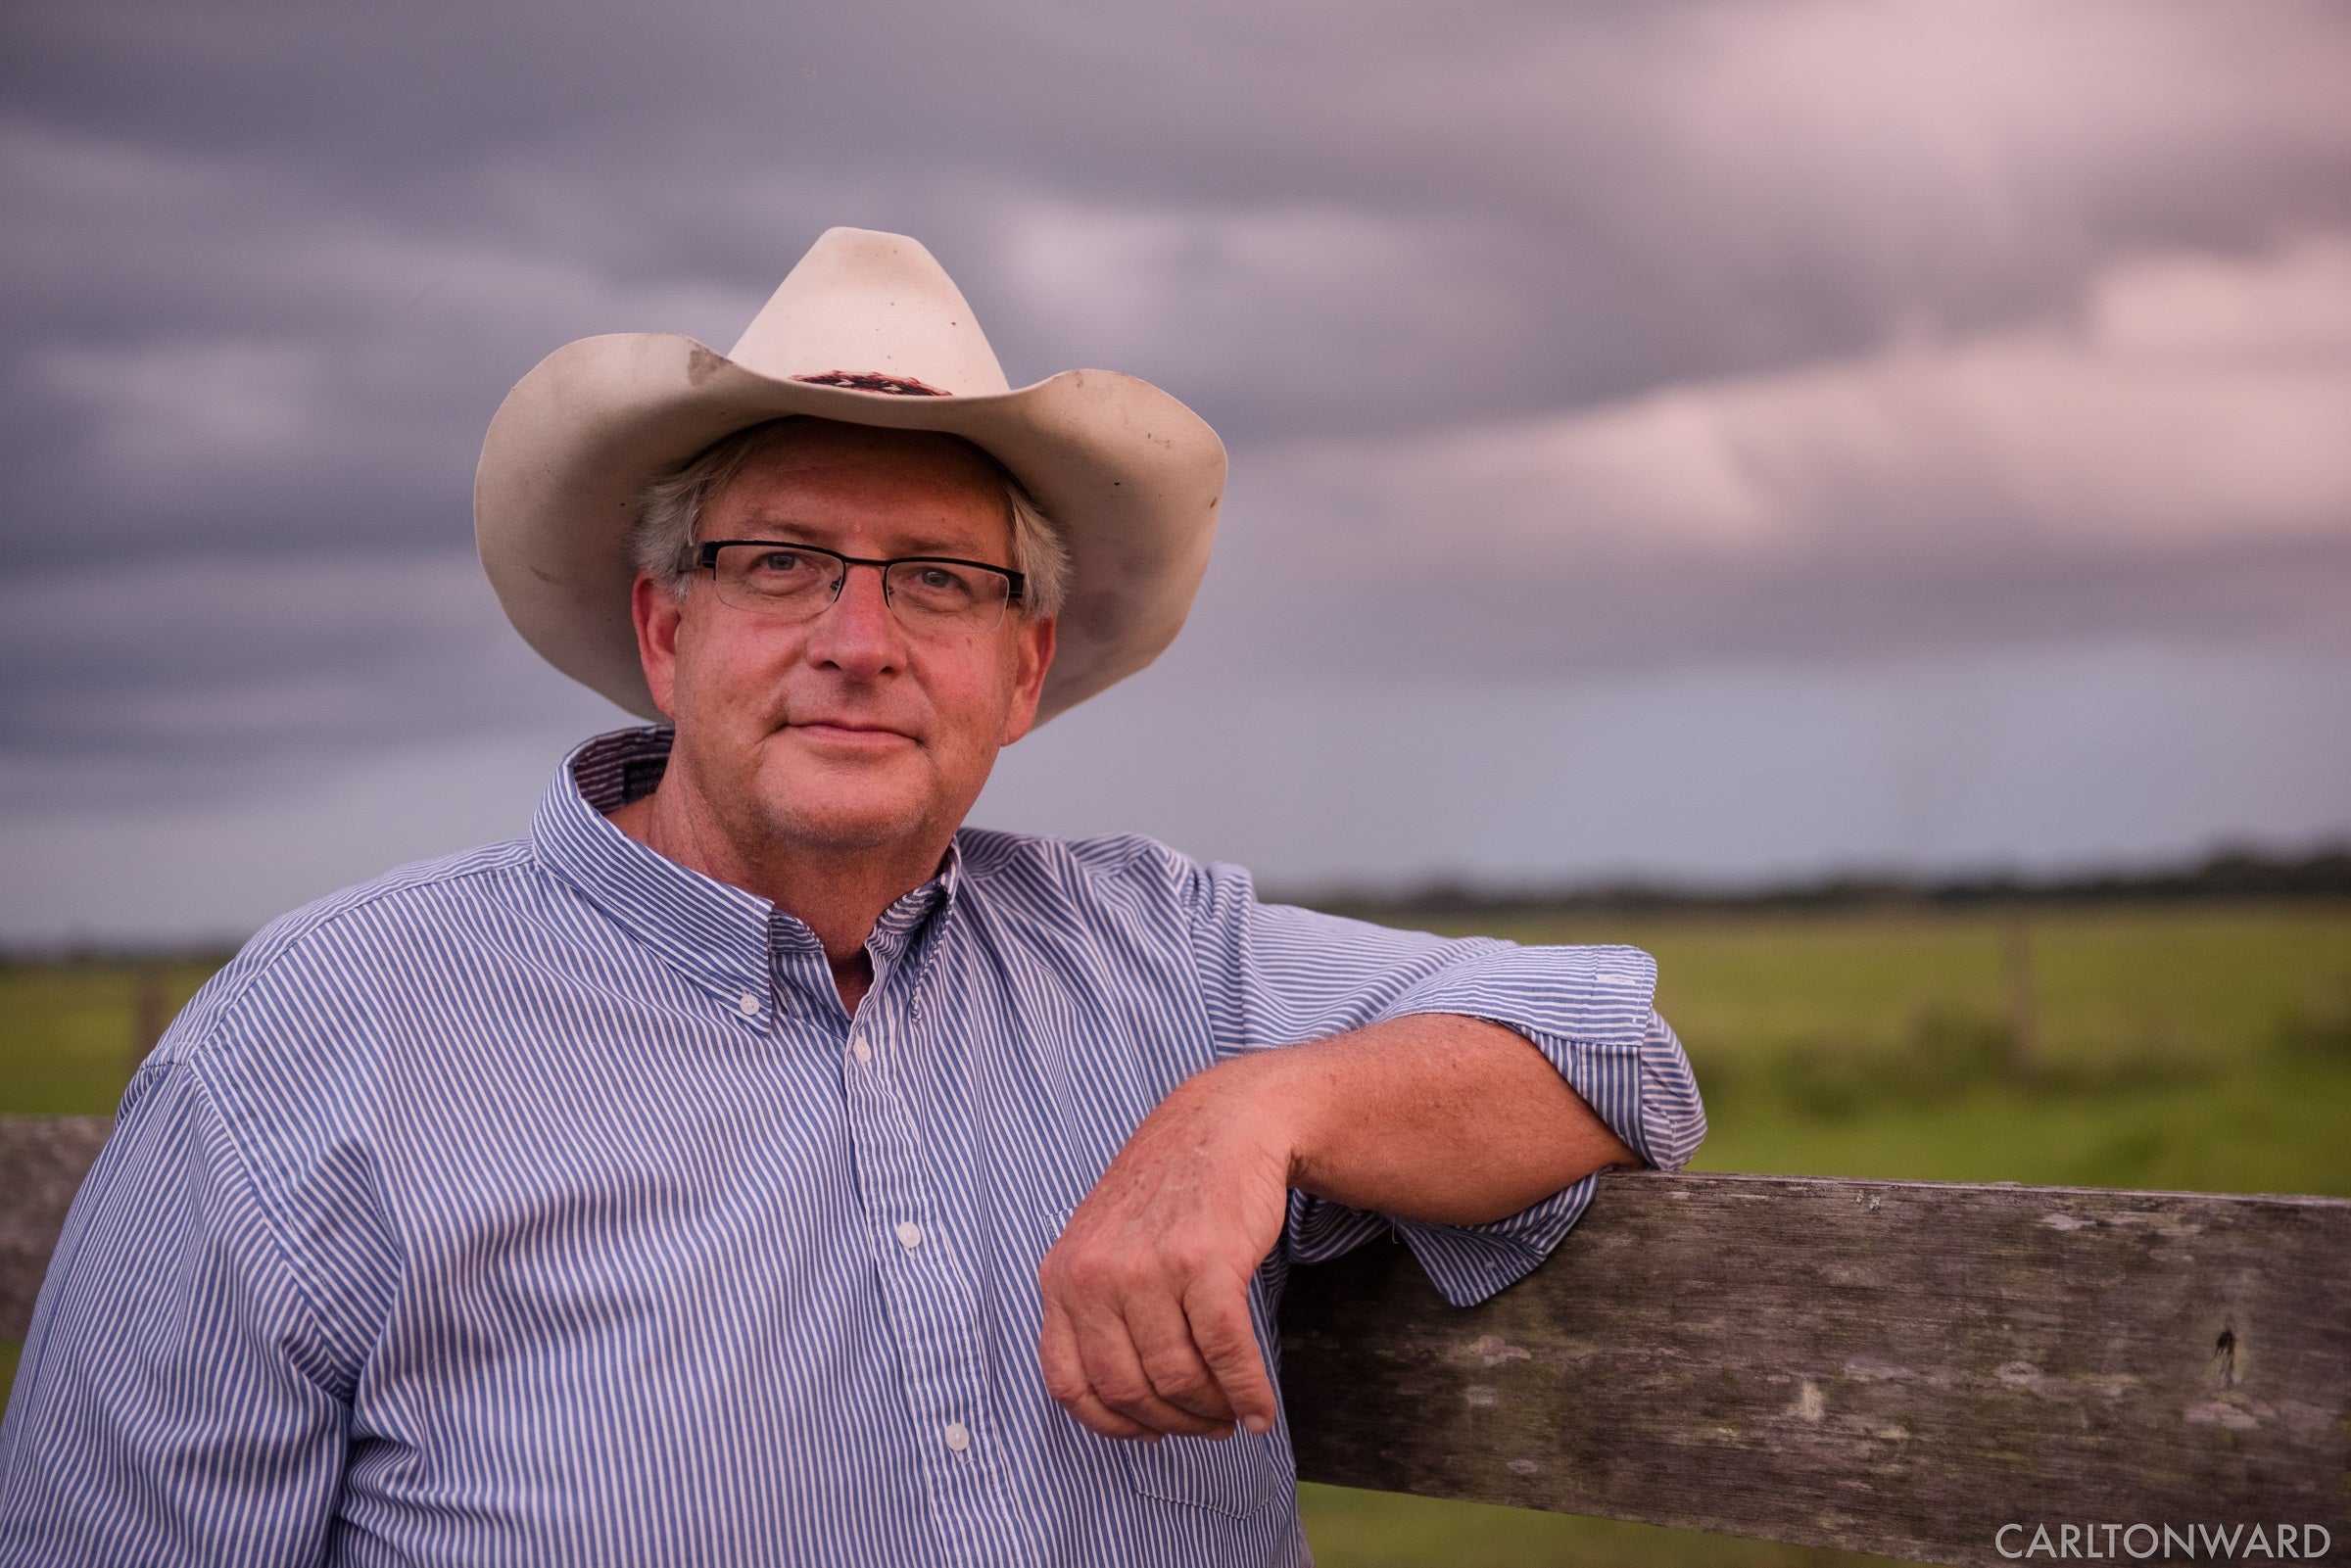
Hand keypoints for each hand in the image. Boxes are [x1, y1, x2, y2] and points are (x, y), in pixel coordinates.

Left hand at [1036, 1054, 1293, 1441]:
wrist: (1224, 1124)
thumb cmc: (1167, 1193)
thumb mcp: (1103, 1244)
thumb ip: (1095, 1311)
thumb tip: (1120, 1404)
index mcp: (1062, 1275)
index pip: (1069, 1384)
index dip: (1112, 1424)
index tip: (1149, 1431)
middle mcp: (1095, 1274)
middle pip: (1128, 1389)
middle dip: (1172, 1422)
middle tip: (1207, 1426)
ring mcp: (1148, 1267)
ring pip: (1178, 1378)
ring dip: (1213, 1411)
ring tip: (1234, 1412)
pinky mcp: (1206, 1262)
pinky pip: (1225, 1353)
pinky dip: (1247, 1392)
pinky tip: (1261, 1407)